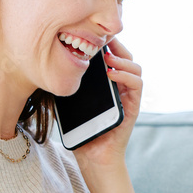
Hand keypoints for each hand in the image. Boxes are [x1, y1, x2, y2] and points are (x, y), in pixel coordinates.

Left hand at [72, 38, 139, 169]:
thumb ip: (70, 86)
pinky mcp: (133, 107)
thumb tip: (56, 66)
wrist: (93, 158)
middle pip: (126, 57)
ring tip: (107, 57)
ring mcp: (129, 96)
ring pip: (135, 67)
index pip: (112, 56)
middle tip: (102, 39)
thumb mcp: (71, 103)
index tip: (93, 34)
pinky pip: (137, 85)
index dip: (107, 43)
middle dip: (117, 45)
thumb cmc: (82, 132)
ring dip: (122, 58)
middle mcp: (121, 87)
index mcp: (107, 84)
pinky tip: (112, 72)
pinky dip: (126, 75)